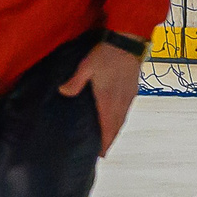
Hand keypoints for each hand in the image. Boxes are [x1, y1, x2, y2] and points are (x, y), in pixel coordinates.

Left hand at [59, 40, 143, 156]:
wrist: (128, 42)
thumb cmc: (106, 54)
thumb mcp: (86, 66)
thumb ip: (75, 81)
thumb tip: (63, 92)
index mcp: (108, 100)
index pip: (107, 127)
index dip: (104, 142)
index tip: (101, 154)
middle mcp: (120, 102)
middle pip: (116, 127)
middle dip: (109, 140)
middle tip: (103, 151)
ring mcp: (128, 96)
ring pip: (122, 120)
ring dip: (115, 131)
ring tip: (108, 139)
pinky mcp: (133, 90)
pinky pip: (126, 111)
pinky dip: (120, 120)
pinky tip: (116, 119)